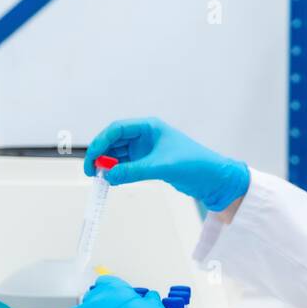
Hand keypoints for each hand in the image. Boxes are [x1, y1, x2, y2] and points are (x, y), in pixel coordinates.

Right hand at [84, 117, 249, 211]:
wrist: (214, 179)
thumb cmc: (195, 164)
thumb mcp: (161, 167)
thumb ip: (133, 171)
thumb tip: (108, 175)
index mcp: (150, 127)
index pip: (117, 129)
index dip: (101, 143)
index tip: (92, 159)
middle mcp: (146, 136)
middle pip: (114, 141)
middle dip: (101, 155)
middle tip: (92, 171)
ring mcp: (147, 150)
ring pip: (119, 154)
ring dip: (108, 165)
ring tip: (101, 178)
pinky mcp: (149, 163)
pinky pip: (127, 165)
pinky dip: (118, 172)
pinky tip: (112, 180)